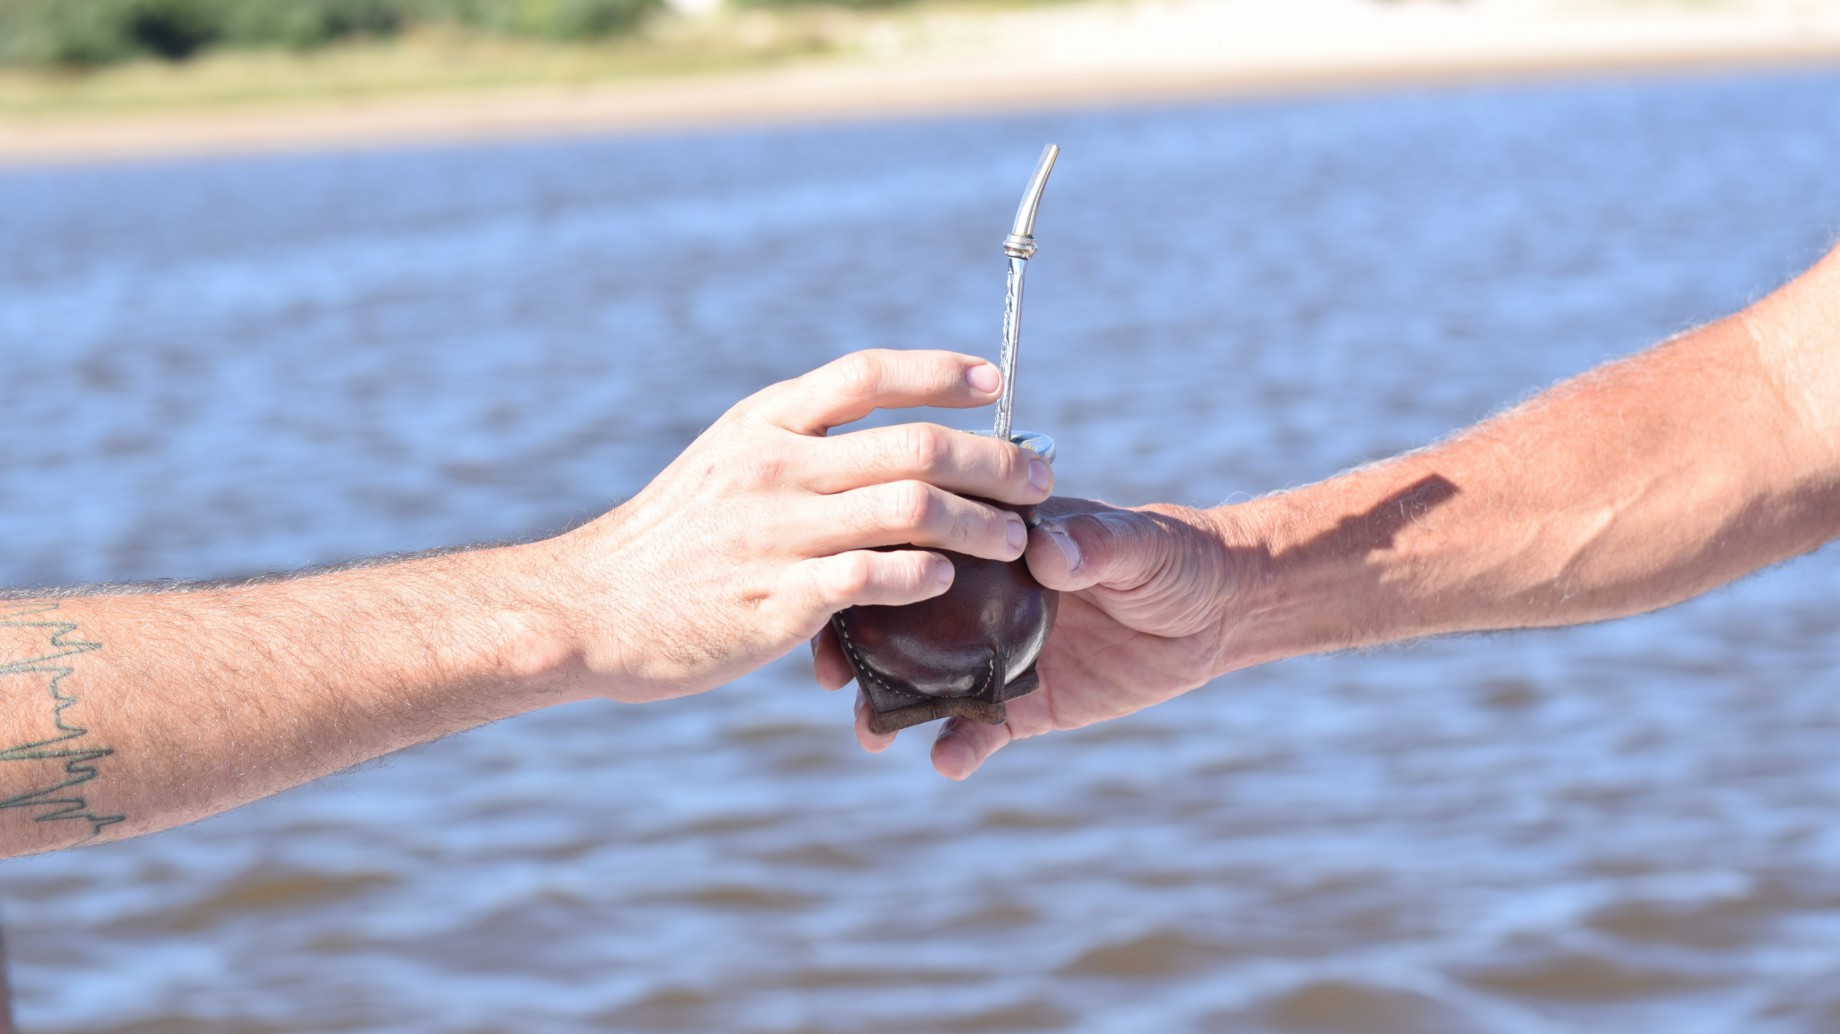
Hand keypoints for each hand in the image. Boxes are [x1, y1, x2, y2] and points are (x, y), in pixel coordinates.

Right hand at [541, 350, 1054, 702]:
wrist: (594, 608)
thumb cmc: (672, 542)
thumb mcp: (724, 464)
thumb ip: (795, 445)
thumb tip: (875, 433)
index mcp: (765, 423)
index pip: (867, 375)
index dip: (939, 372)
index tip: (995, 383)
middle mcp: (776, 466)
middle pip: (914, 444)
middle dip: (993, 459)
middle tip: (1038, 476)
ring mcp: (778, 532)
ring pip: (912, 509)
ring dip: (979, 523)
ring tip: (1015, 540)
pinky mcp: (779, 599)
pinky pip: (877, 580)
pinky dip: (926, 577)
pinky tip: (949, 583)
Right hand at [814, 498, 1257, 777]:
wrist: (1215, 613)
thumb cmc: (1170, 555)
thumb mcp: (1137, 544)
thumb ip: (1092, 546)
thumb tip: (1045, 551)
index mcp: (994, 544)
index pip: (919, 546)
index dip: (873, 562)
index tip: (838, 584)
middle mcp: (981, 599)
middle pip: (901, 620)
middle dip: (856, 646)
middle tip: (826, 676)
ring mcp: (996, 653)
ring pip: (926, 682)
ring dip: (890, 707)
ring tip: (869, 732)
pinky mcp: (1025, 704)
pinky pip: (980, 730)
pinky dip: (960, 748)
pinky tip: (946, 763)